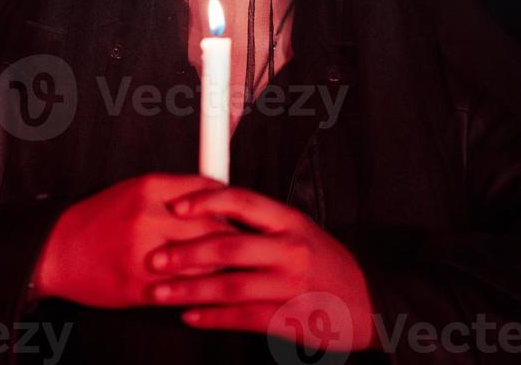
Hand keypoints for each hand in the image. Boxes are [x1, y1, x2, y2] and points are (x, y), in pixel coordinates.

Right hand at [33, 173, 234, 307]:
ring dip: (221, 265)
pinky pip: (184, 289)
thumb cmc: (100, 218)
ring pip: (204, 260)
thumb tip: (218, 196)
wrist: (58, 251)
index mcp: (148, 188)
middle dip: (234, 236)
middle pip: (212, 225)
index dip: (231, 203)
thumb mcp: (135, 189)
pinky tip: (206, 286)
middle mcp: (147, 217)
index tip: (242, 211)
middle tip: (245, 242)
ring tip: (230, 265)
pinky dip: (200, 288)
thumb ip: (176, 191)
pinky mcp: (139, 287)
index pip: (207, 190)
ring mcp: (143, 254)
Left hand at [145, 185, 377, 352]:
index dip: (205, 202)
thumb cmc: (324, 262)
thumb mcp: (299, 230)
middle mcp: (290, 248)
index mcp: (289, 220)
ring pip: (228, 286)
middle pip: (227, 246)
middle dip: (184, 253)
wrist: (367, 301)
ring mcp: (289, 285)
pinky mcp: (289, 318)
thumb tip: (211, 211)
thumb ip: (260, 223)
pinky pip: (242, 318)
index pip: (242, 201)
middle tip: (154, 258)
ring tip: (159, 292)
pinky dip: (212, 319)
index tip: (175, 207)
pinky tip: (189, 317)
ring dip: (188, 290)